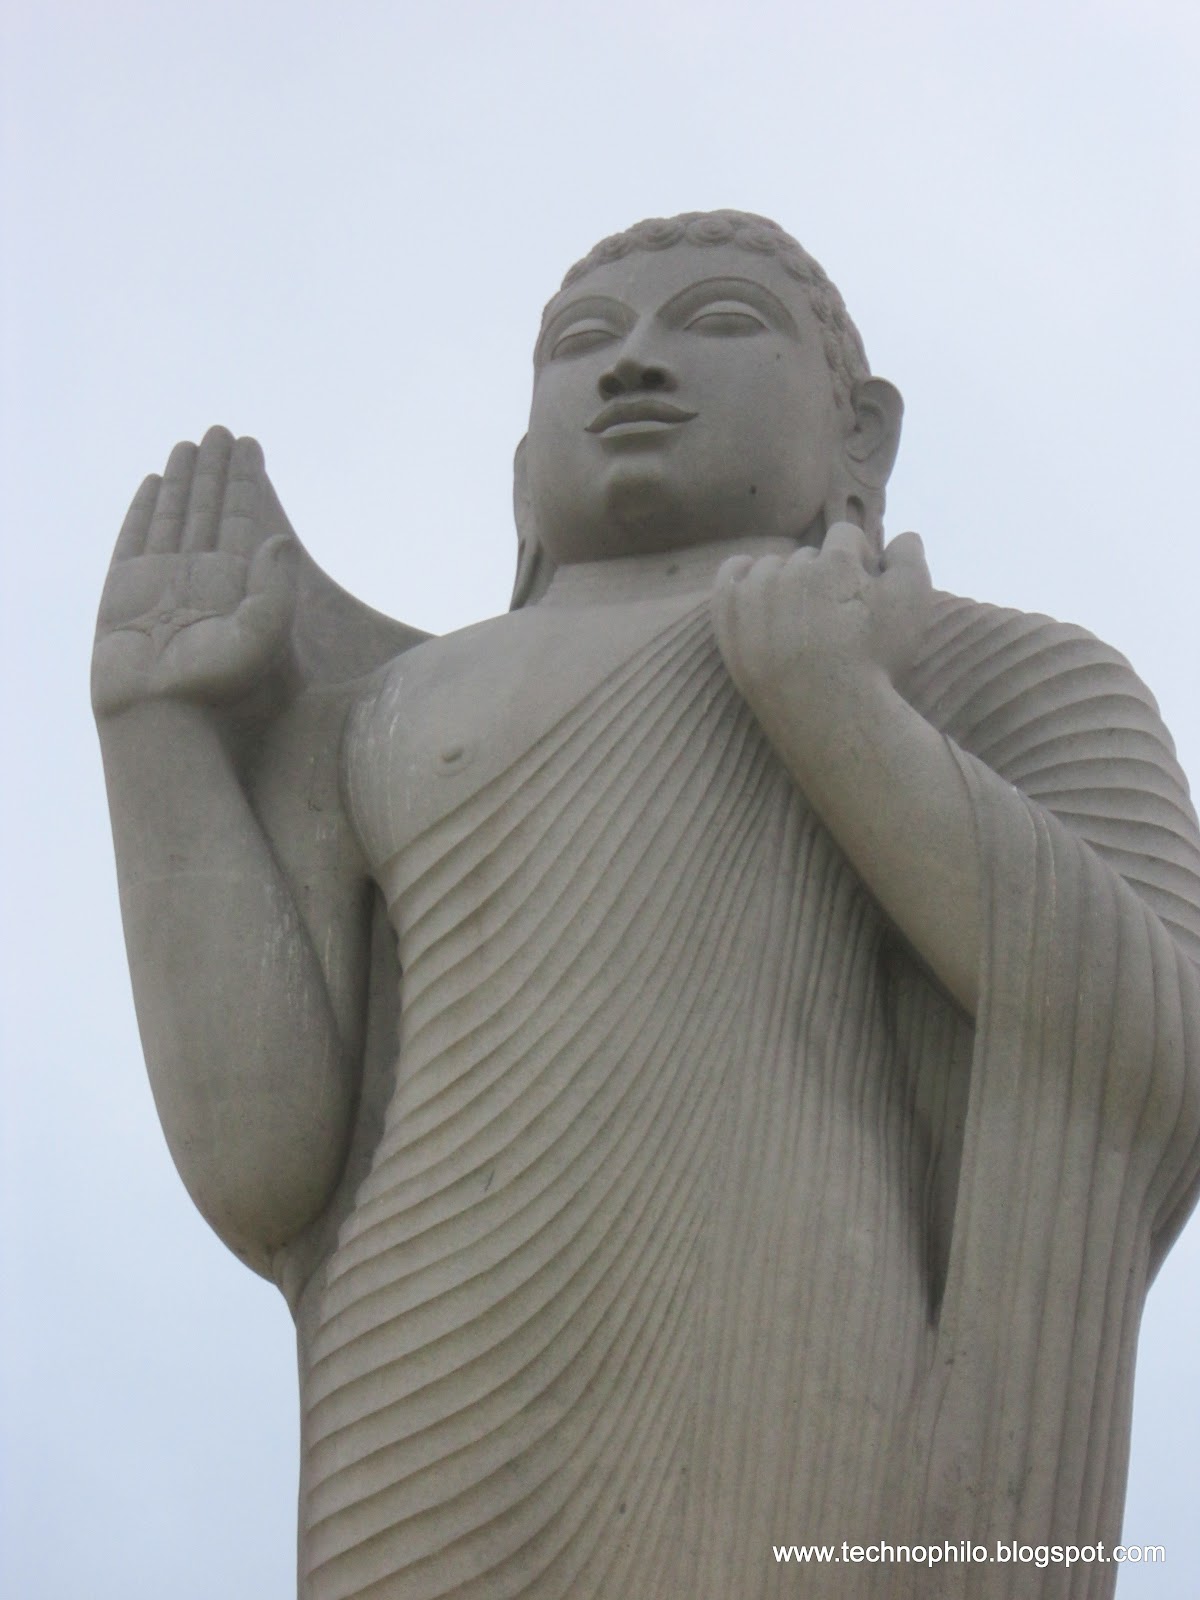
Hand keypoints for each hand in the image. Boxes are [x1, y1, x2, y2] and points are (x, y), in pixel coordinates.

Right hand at [92, 427, 298, 717]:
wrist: (162, 715)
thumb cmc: (216, 686)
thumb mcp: (263, 635)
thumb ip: (276, 588)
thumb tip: (283, 540)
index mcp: (237, 583)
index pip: (243, 517)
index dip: (246, 480)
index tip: (250, 445)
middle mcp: (201, 576)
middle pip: (210, 507)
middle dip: (216, 469)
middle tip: (221, 430)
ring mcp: (162, 578)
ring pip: (174, 514)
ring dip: (183, 480)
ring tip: (190, 444)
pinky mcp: (125, 586)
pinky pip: (135, 536)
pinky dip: (144, 509)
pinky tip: (154, 481)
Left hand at [710, 523, 931, 713]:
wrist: (829, 716)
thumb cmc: (876, 660)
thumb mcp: (913, 604)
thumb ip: (910, 557)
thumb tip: (902, 534)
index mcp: (834, 561)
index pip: (847, 536)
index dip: (860, 558)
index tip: (864, 587)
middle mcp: (790, 569)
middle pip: (809, 556)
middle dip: (824, 575)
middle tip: (833, 614)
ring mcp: (754, 593)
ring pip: (772, 567)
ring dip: (786, 581)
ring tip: (800, 618)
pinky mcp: (728, 618)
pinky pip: (729, 575)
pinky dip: (741, 576)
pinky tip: (756, 591)